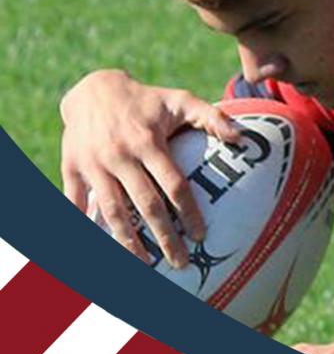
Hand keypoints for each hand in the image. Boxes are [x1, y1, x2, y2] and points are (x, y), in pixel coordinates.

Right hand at [59, 69, 241, 268]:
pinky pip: (76, 203)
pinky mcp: (71, 169)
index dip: (188, 212)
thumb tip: (241, 137)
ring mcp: (94, 164)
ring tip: (143, 263)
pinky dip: (85, 225)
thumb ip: (212, 117)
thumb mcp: (180, 100)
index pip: (173, 184)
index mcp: (148, 142)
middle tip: (180, 261)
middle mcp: (120, 156)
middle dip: (163, 237)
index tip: (201, 235)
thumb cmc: (146, 100)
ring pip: (111, 211)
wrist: (93, 89)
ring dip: (127, 241)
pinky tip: (98, 247)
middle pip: (145, 205)